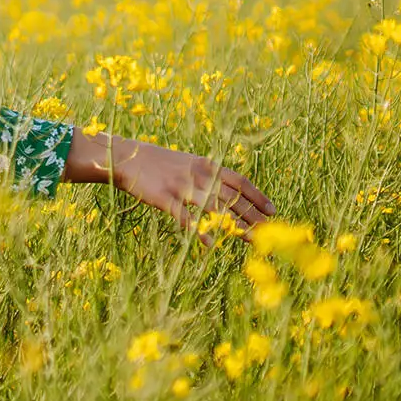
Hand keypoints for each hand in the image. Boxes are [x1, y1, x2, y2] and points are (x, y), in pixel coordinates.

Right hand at [65, 132, 273, 237]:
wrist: (126, 158)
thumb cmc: (158, 163)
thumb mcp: (187, 163)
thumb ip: (208, 175)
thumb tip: (229, 191)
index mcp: (207, 165)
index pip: (240, 182)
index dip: (258, 197)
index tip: (273, 211)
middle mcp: (199, 175)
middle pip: (233, 197)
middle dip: (253, 215)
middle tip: (269, 232)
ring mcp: (182, 187)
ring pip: (215, 208)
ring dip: (235, 225)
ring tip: (251, 239)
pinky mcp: (164, 199)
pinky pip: (186, 218)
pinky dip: (200, 230)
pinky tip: (212, 243)